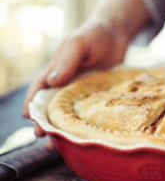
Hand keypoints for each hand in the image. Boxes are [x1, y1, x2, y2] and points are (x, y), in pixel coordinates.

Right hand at [23, 0, 147, 144]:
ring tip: (58, 146)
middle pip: (51, 107)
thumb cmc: (94, 35)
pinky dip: (83, 125)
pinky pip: (87, 113)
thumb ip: (67, 60)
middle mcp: (65, 84)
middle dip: (45, 123)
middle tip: (43, 138)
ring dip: (62, 129)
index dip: (33, 105)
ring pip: (68, 114)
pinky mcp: (96, 96)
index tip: (30, 119)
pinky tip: (82, 138)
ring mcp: (80, 91)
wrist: (118, 34)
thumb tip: (52, 81)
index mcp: (55, 71)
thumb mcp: (78, 44)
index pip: (39, 90)